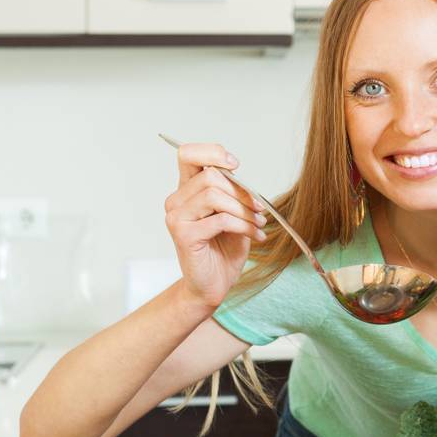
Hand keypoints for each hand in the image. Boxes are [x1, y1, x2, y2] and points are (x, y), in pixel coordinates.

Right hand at [164, 142, 265, 308]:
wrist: (214, 284)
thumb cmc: (224, 249)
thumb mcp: (234, 214)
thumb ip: (232, 192)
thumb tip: (242, 177)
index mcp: (187, 190)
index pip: (188, 154)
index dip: (212, 152)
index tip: (236, 165)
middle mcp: (176, 201)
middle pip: (210, 176)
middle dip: (242, 192)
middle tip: (260, 209)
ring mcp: (177, 218)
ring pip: (214, 195)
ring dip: (244, 210)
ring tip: (259, 224)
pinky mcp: (183, 235)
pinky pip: (220, 220)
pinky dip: (244, 226)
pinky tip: (256, 236)